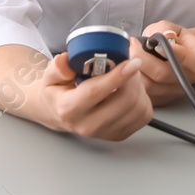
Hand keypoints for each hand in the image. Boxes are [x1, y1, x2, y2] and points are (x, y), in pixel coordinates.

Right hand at [34, 51, 152, 140]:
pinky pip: (144, 115)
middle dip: (133, 77)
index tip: (132, 62)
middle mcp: (88, 125)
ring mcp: (106, 133)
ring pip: (137, 107)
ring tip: (129, 76)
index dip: (117, 76)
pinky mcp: (120, 135)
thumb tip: (66, 60)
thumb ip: (58, 67)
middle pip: (124, 100)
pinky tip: (132, 91)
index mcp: (69, 109)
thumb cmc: (57, 93)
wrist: (59, 115)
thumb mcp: (50, 77)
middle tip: (130, 63)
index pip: (96, 92)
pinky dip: (143, 99)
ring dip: (139, 87)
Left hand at [135, 20, 194, 106]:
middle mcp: (190, 79)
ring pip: (150, 85)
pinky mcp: (161, 100)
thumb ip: (164, 31)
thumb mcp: (169, 27)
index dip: (169, 52)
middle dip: (142, 58)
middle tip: (132, 46)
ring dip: (134, 69)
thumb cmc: (170, 38)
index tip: (153, 43)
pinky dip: (133, 80)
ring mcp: (176, 92)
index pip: (187, 60)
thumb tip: (156, 43)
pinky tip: (130, 68)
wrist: (172, 52)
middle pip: (163, 74)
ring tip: (129, 56)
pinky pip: (143, 93)